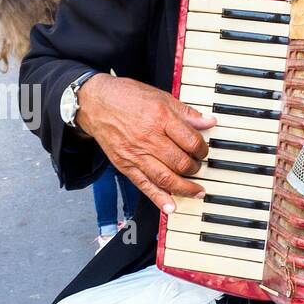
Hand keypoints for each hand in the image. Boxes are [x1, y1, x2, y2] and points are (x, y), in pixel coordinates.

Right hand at [76, 73, 215, 213]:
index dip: (203, 149)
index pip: (191, 141)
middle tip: (198, 167)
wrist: (95, 102)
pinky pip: (144, 186)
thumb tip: (209, 122)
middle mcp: (149, 138)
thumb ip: (186, 113)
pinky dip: (159, 199)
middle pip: (181, 162)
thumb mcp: (161, 97)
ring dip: (185, 188)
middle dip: (195, 168)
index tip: (203, 151)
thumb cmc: (127, 97)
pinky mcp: (125, 165)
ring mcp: (136, 154)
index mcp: (161, 118)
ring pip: (166, 178)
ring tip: (196, 192)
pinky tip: (171, 207)